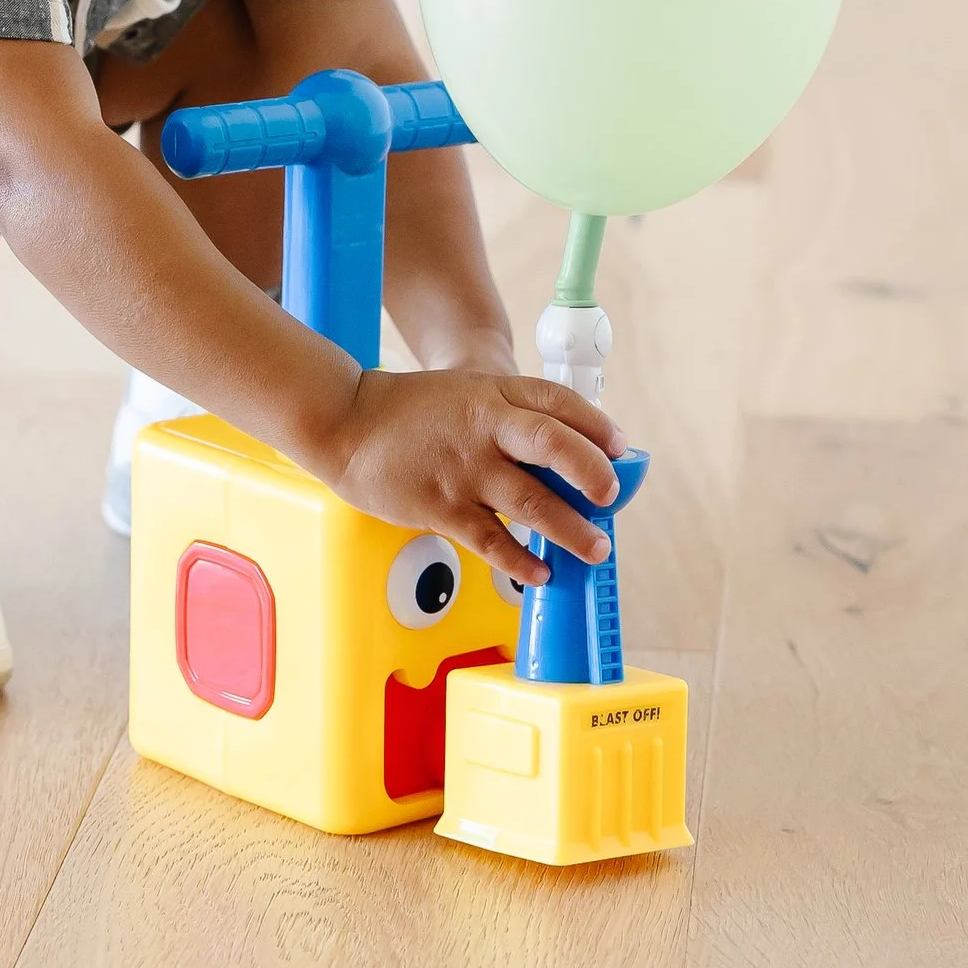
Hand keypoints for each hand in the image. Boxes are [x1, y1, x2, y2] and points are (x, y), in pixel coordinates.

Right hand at [313, 370, 625, 581]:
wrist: (346, 422)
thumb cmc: (412, 410)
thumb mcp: (467, 394)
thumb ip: (510, 417)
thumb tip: (564, 456)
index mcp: (493, 394)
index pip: (559, 403)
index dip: (596, 425)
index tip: (622, 448)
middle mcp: (485, 428)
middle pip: (554, 445)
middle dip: (592, 473)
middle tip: (611, 497)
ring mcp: (465, 469)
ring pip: (532, 501)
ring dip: (571, 529)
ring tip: (595, 549)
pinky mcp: (442, 506)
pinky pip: (492, 541)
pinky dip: (521, 561)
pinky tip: (541, 573)